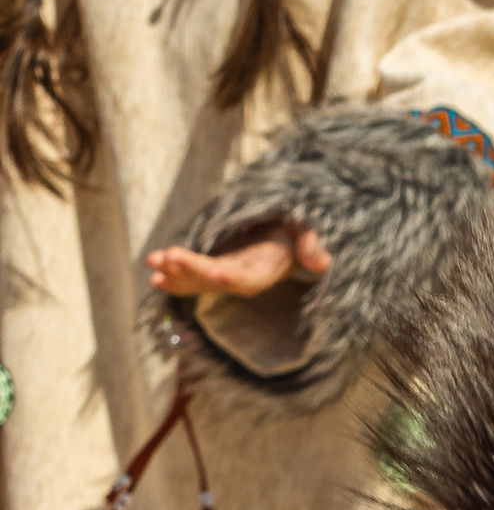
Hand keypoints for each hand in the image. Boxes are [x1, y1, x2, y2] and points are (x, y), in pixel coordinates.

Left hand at [146, 224, 331, 299]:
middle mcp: (244, 278)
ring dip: (176, 274)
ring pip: (198, 281)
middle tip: (170, 257)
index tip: (213, 271)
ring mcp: (226, 275)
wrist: (285, 234)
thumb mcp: (308, 231)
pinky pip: (191, 278)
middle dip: (192, 271)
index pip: (247, 279)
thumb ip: (312, 244)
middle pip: (216, 280)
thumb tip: (322, 262)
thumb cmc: (297, 228)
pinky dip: (172, 277)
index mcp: (266, 270)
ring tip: (154, 261)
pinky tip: (153, 274)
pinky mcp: (213, 268)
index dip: (230, 277)